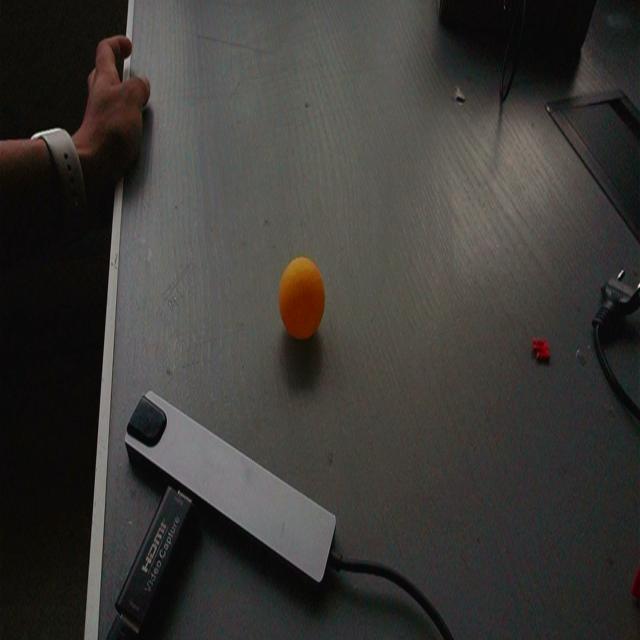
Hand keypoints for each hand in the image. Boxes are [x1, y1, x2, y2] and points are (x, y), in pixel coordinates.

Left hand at [72, 36, 149, 194]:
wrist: (95, 163)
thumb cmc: (108, 132)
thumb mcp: (130, 99)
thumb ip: (138, 87)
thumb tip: (142, 84)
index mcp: (104, 82)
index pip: (105, 52)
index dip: (117, 45)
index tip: (129, 46)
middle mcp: (100, 97)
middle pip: (104, 74)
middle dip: (117, 68)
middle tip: (131, 68)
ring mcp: (102, 115)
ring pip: (111, 96)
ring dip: (124, 93)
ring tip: (141, 96)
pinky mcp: (107, 133)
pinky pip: (118, 117)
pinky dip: (127, 115)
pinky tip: (139, 123)